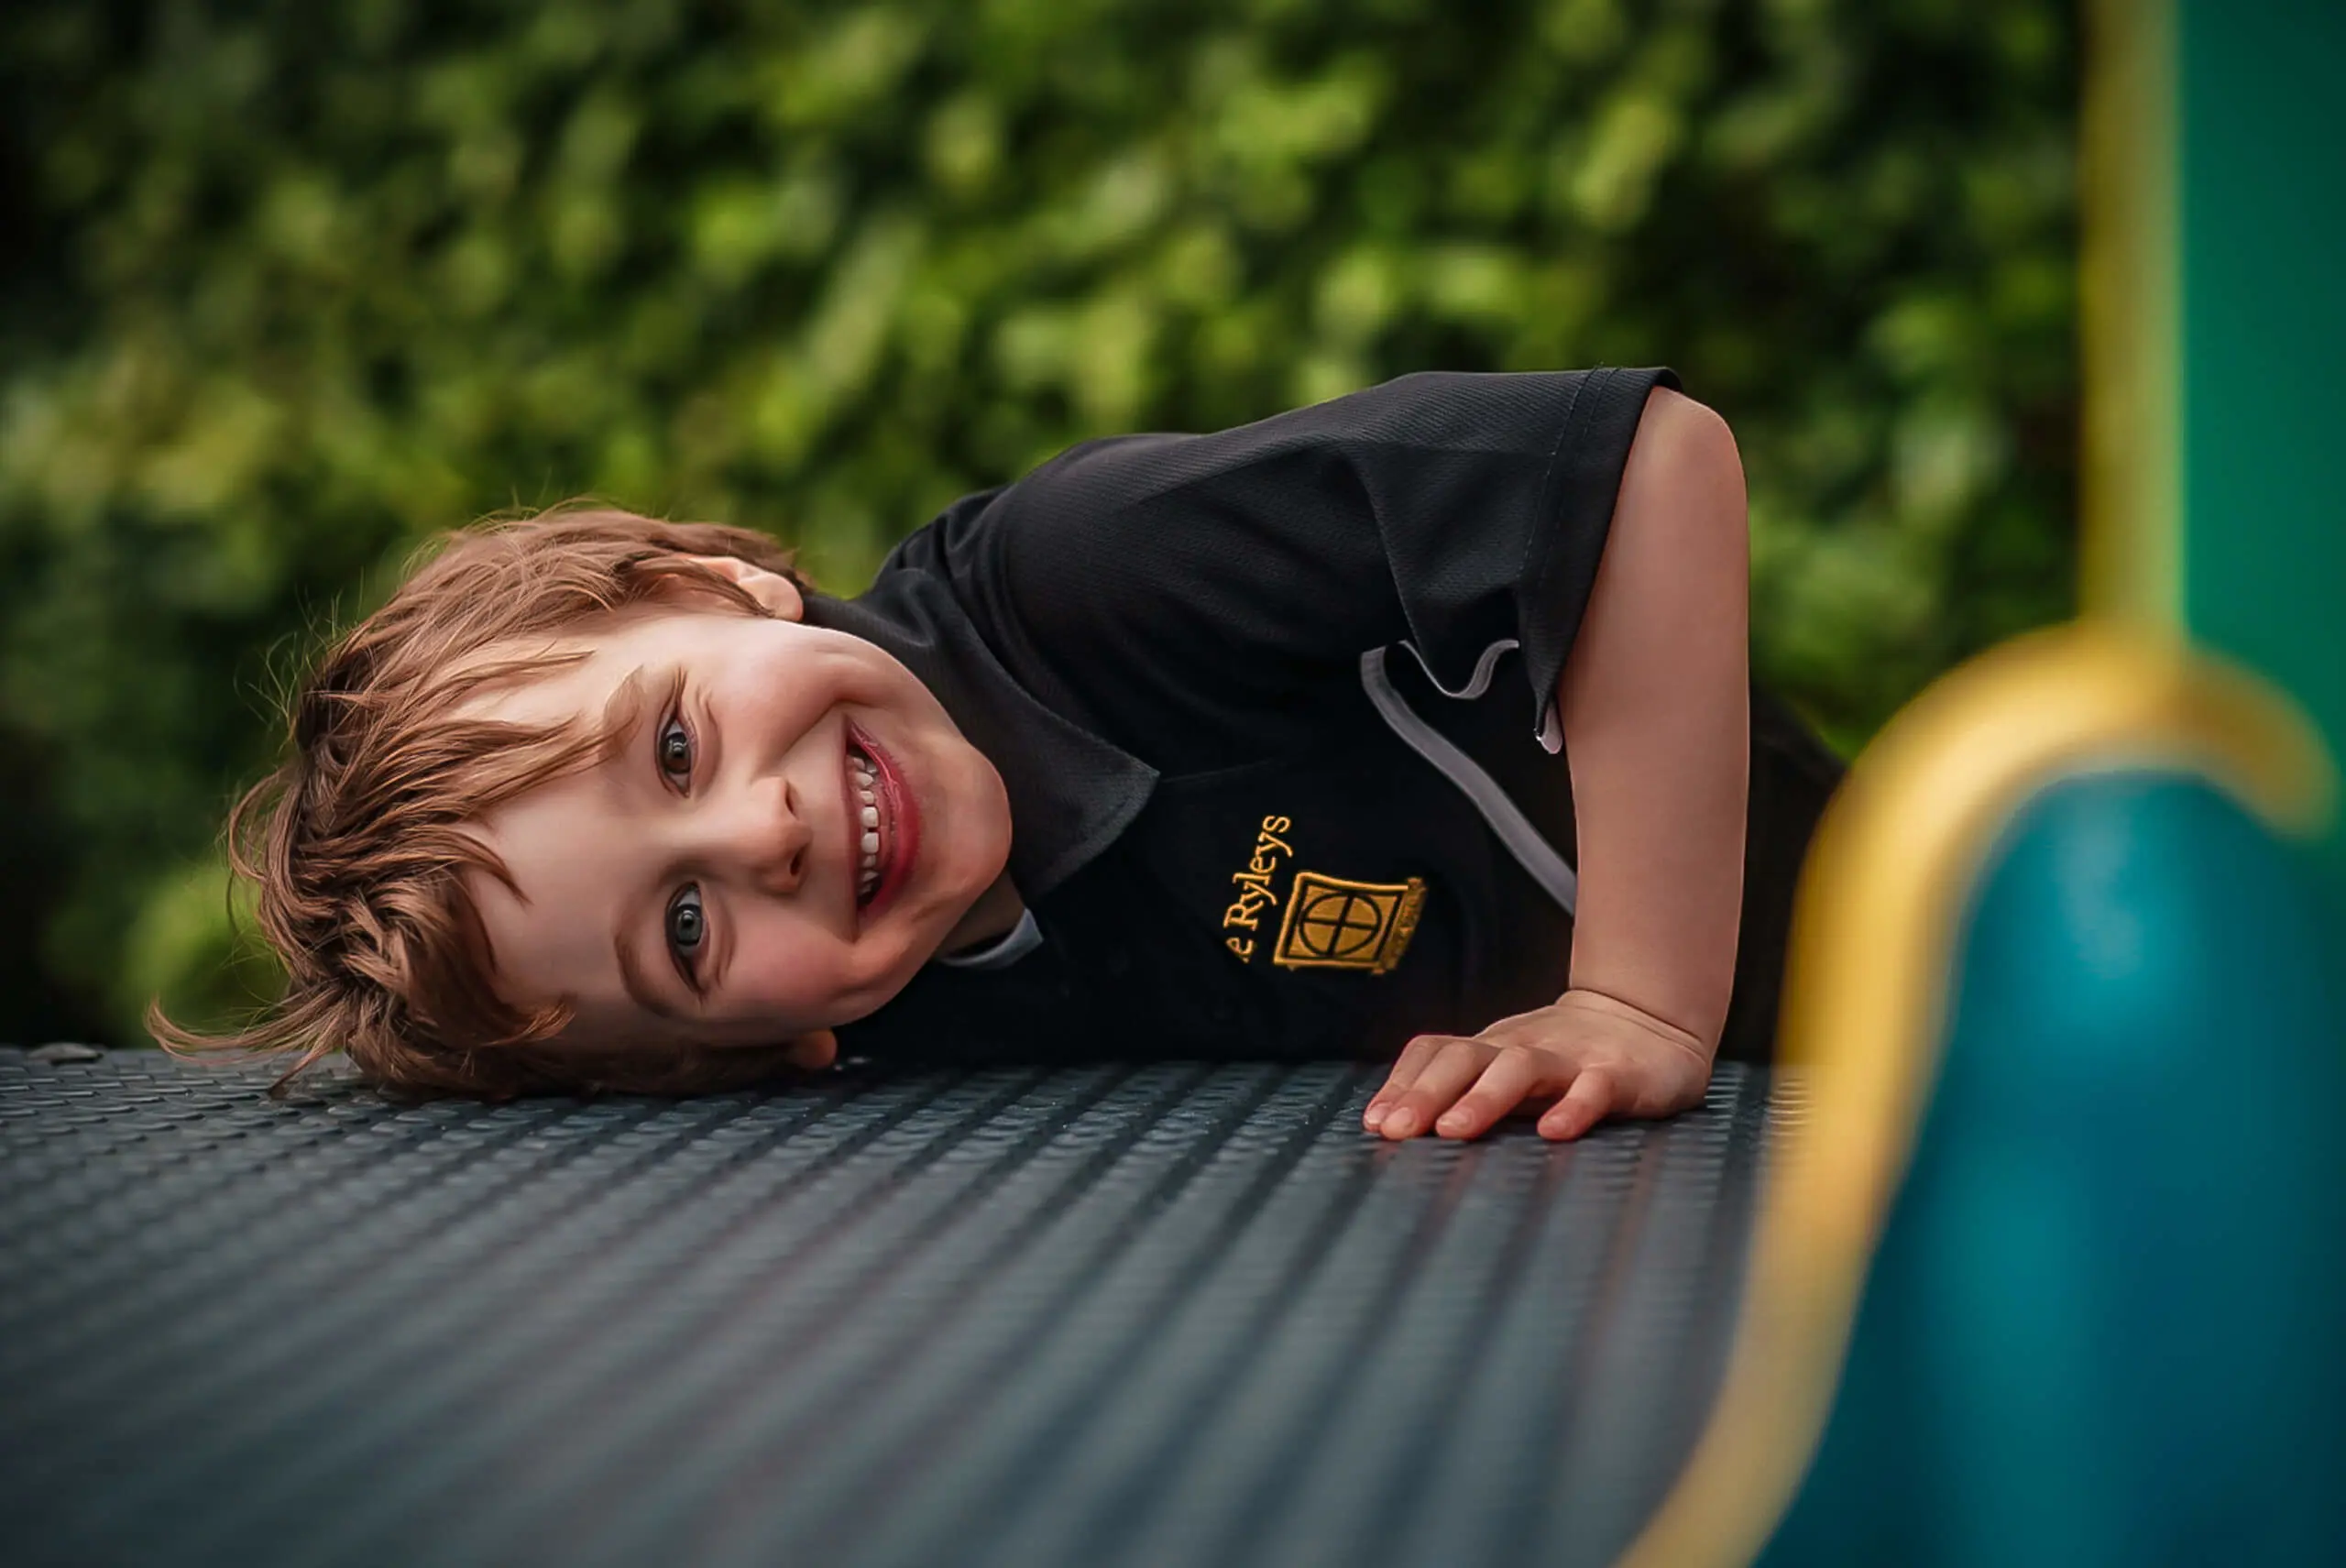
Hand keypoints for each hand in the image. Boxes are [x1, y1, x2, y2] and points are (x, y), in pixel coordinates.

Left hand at [1361, 989, 1711, 1141]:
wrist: (1649, 1021)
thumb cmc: (1561, 1058)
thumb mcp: (1505, 1067)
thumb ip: (1461, 1090)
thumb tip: (1390, 1124)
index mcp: (1491, 1049)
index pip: (1436, 1053)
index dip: (1402, 1084)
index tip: (1376, 1123)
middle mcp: (1521, 1047)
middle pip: (1465, 1059)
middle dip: (1426, 1093)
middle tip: (1398, 1131)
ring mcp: (1570, 1058)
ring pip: (1521, 1068)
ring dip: (1484, 1098)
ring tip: (1454, 1131)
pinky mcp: (1619, 1074)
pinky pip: (1594, 1088)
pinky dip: (1573, 1107)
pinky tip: (1554, 1132)